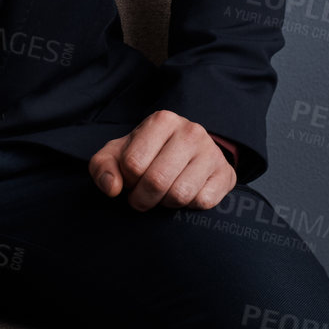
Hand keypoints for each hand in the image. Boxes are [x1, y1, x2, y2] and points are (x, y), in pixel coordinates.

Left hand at [88, 109, 236, 211]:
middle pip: (156, 181)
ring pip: (180, 195)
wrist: (188, 154)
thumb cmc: (146, 154)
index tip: (130, 180)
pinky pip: (202, 202)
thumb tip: (112, 188)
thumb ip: (103, 168)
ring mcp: (211, 152)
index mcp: (161, 120)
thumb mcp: (118, 154)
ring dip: (165, 204)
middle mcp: (190, 131)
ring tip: (163, 194)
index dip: (127, 181)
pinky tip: (185, 194)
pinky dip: (188, 207)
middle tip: (141, 198)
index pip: (133, 164)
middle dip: (143, 199)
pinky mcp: (225, 174)